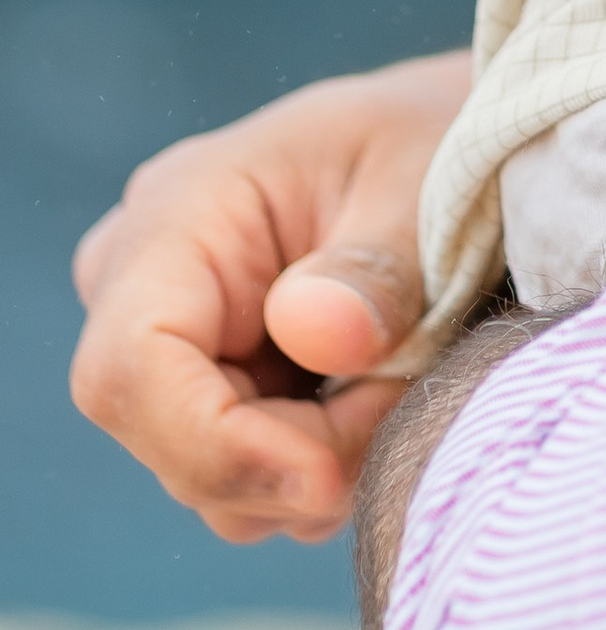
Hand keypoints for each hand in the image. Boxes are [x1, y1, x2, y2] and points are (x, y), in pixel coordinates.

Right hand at [69, 50, 468, 543]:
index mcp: (175, 217)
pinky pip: (251, 483)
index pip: (129, 369)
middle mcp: (143, 291)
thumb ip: (376, 267)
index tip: (332, 473)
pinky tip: (379, 400)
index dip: (221, 447)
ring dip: (322, 468)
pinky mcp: (213, 397)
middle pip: (173, 446)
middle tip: (408, 398)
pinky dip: (325, 468)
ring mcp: (171, 352)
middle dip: (299, 460)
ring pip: (216, 484)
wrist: (453, 148)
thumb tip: (315, 333)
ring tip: (404, 380)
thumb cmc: (435, 145)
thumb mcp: (425, 181)